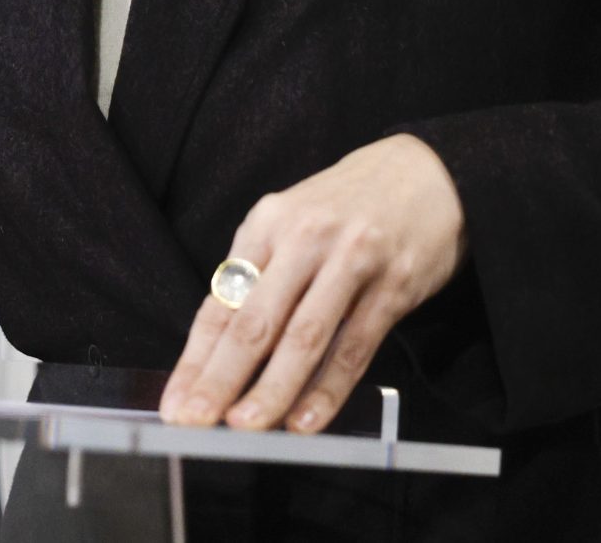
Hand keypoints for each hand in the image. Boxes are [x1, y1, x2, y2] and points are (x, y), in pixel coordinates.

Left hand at [161, 135, 465, 432]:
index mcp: (266, 224)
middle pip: (254, 322)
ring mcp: (350, 261)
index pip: (221, 302)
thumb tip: (219, 353)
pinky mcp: (393, 285)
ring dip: (272, 389)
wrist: (425, 173)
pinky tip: (306, 420)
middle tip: (194, 421)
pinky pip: (355, 347)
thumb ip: (260, 278)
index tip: (175, 400)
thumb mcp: (291, 223)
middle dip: (220, 378)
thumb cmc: (346, 207)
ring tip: (245, 428)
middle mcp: (303, 238)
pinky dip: (328, 388)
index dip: (195, 357)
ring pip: (303, 338)